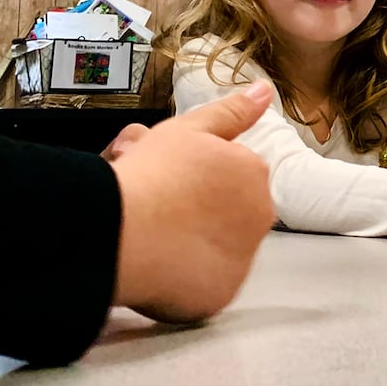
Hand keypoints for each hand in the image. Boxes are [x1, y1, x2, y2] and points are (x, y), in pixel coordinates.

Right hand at [110, 80, 275, 323]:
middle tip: (159, 207)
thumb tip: (264, 91)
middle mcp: (258, 216)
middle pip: (229, 212)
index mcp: (253, 174)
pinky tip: (159, 265)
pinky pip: (205, 285)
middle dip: (199, 210)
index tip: (170, 179)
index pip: (233, 176)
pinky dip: (186, 279)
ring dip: (194, 244)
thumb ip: (232, 111)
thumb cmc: (152, 175)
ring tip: (155, 236)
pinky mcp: (222, 294)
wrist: (122, 232)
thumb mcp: (189, 128)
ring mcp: (243, 258)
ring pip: (218, 248)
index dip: (197, 177)